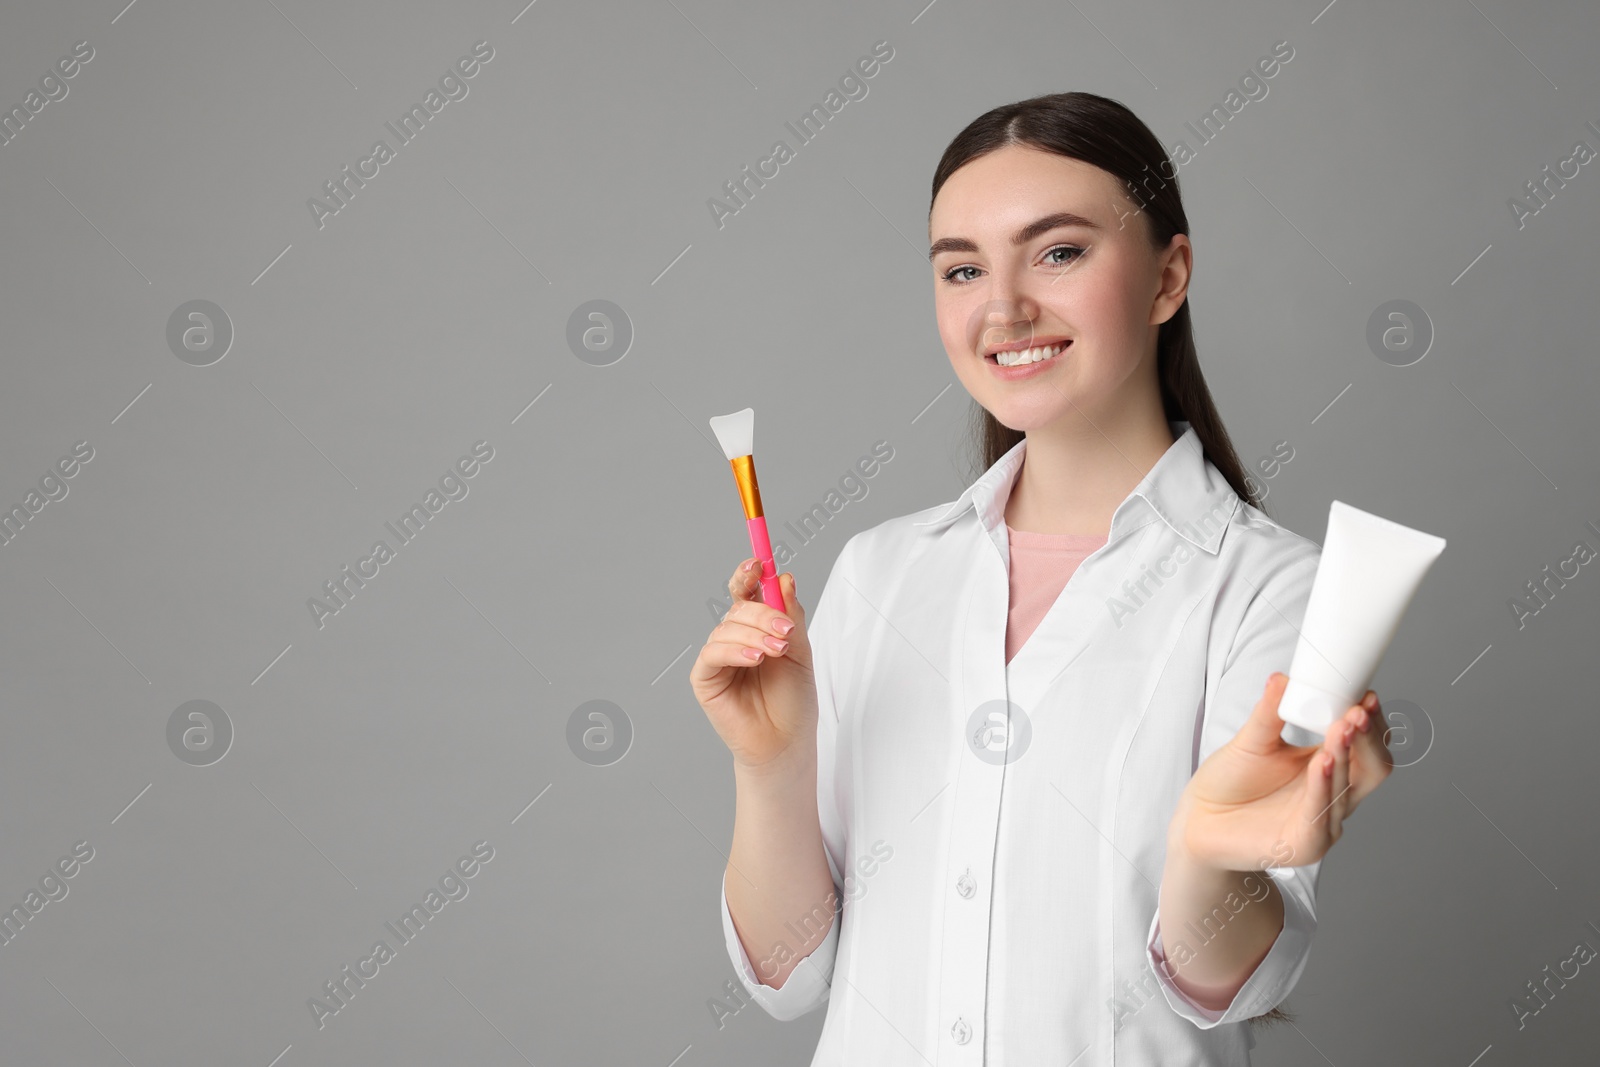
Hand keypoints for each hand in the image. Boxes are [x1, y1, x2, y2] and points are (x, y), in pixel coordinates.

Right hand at [690, 558, 817, 772]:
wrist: (787, 742)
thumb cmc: (793, 700)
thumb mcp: (800, 651)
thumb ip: (790, 615)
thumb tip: (783, 577)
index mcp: (757, 627)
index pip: (747, 591)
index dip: (749, 573)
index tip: (759, 562)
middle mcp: (735, 637)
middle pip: (739, 606)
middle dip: (763, 612)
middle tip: (786, 630)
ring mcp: (718, 657)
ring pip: (727, 627)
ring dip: (755, 634)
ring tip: (776, 652)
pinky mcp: (705, 678)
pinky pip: (714, 653)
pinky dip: (736, 650)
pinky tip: (756, 659)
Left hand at [1169, 672, 1394, 871]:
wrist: (1199, 820)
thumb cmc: (1230, 782)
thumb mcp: (1252, 740)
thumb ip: (1269, 712)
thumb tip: (1282, 677)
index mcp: (1328, 768)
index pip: (1366, 745)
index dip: (1370, 723)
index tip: (1365, 696)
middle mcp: (1334, 796)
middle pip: (1372, 768)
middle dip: (1368, 739)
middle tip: (1357, 712)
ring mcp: (1323, 823)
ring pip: (1348, 789)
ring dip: (1346, 756)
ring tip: (1342, 729)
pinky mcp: (1305, 845)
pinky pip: (1319, 815)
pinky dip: (1324, 787)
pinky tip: (1323, 763)